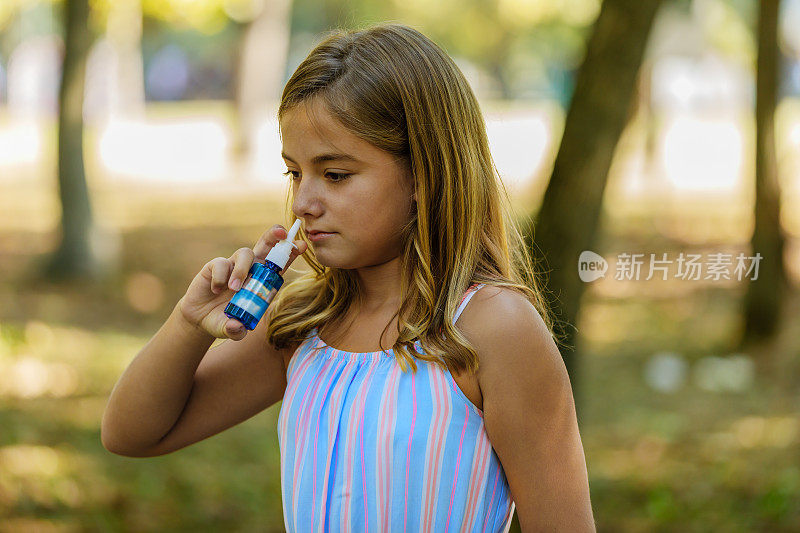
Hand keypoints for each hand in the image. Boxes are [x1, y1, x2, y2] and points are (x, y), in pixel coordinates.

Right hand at [178, 224, 307, 340]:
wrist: (200, 317)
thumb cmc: (224, 320)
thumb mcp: (231, 329)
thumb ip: (236, 331)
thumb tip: (237, 328)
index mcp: (263, 281)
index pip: (280, 264)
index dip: (290, 253)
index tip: (301, 246)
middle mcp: (251, 269)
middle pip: (266, 245)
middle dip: (274, 236)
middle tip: (281, 233)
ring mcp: (233, 265)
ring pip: (245, 253)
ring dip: (242, 269)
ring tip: (234, 289)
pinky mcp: (215, 265)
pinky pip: (221, 263)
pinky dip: (221, 276)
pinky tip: (215, 290)